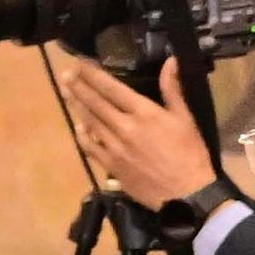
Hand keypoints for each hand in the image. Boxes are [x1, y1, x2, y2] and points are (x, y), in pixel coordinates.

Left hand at [52, 52, 223, 209]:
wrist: (186, 193)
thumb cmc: (189, 153)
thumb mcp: (185, 118)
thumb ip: (173, 89)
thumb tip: (170, 61)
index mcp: (144, 113)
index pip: (112, 88)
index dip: (93, 74)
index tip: (80, 64)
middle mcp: (125, 127)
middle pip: (95, 102)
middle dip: (78, 86)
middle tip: (65, 74)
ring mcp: (114, 147)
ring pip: (90, 122)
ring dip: (77, 106)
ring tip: (66, 92)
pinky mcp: (110, 166)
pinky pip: (90, 147)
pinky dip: (82, 135)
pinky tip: (77, 126)